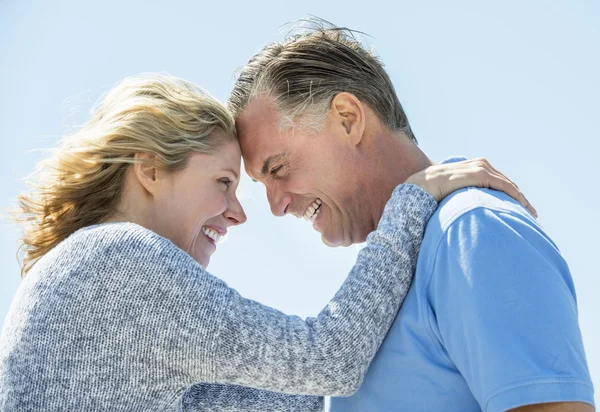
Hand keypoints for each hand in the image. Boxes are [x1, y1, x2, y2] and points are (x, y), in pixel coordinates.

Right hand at [405, 158, 536, 216]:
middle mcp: (478, 165)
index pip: (497, 181)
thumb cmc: (431, 194)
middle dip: (519, 197)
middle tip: (530, 213)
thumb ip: (461, 196)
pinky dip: (513, 194)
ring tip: (529, 213)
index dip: (510, 193)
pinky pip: (501, 184)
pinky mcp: (477, 174)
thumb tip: (464, 212)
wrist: (419, 188)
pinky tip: (520, 205)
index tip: (520, 208)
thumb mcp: (451, 193)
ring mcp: (478, 168)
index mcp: (472, 167)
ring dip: (520, 197)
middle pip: (505, 181)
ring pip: (506, 183)